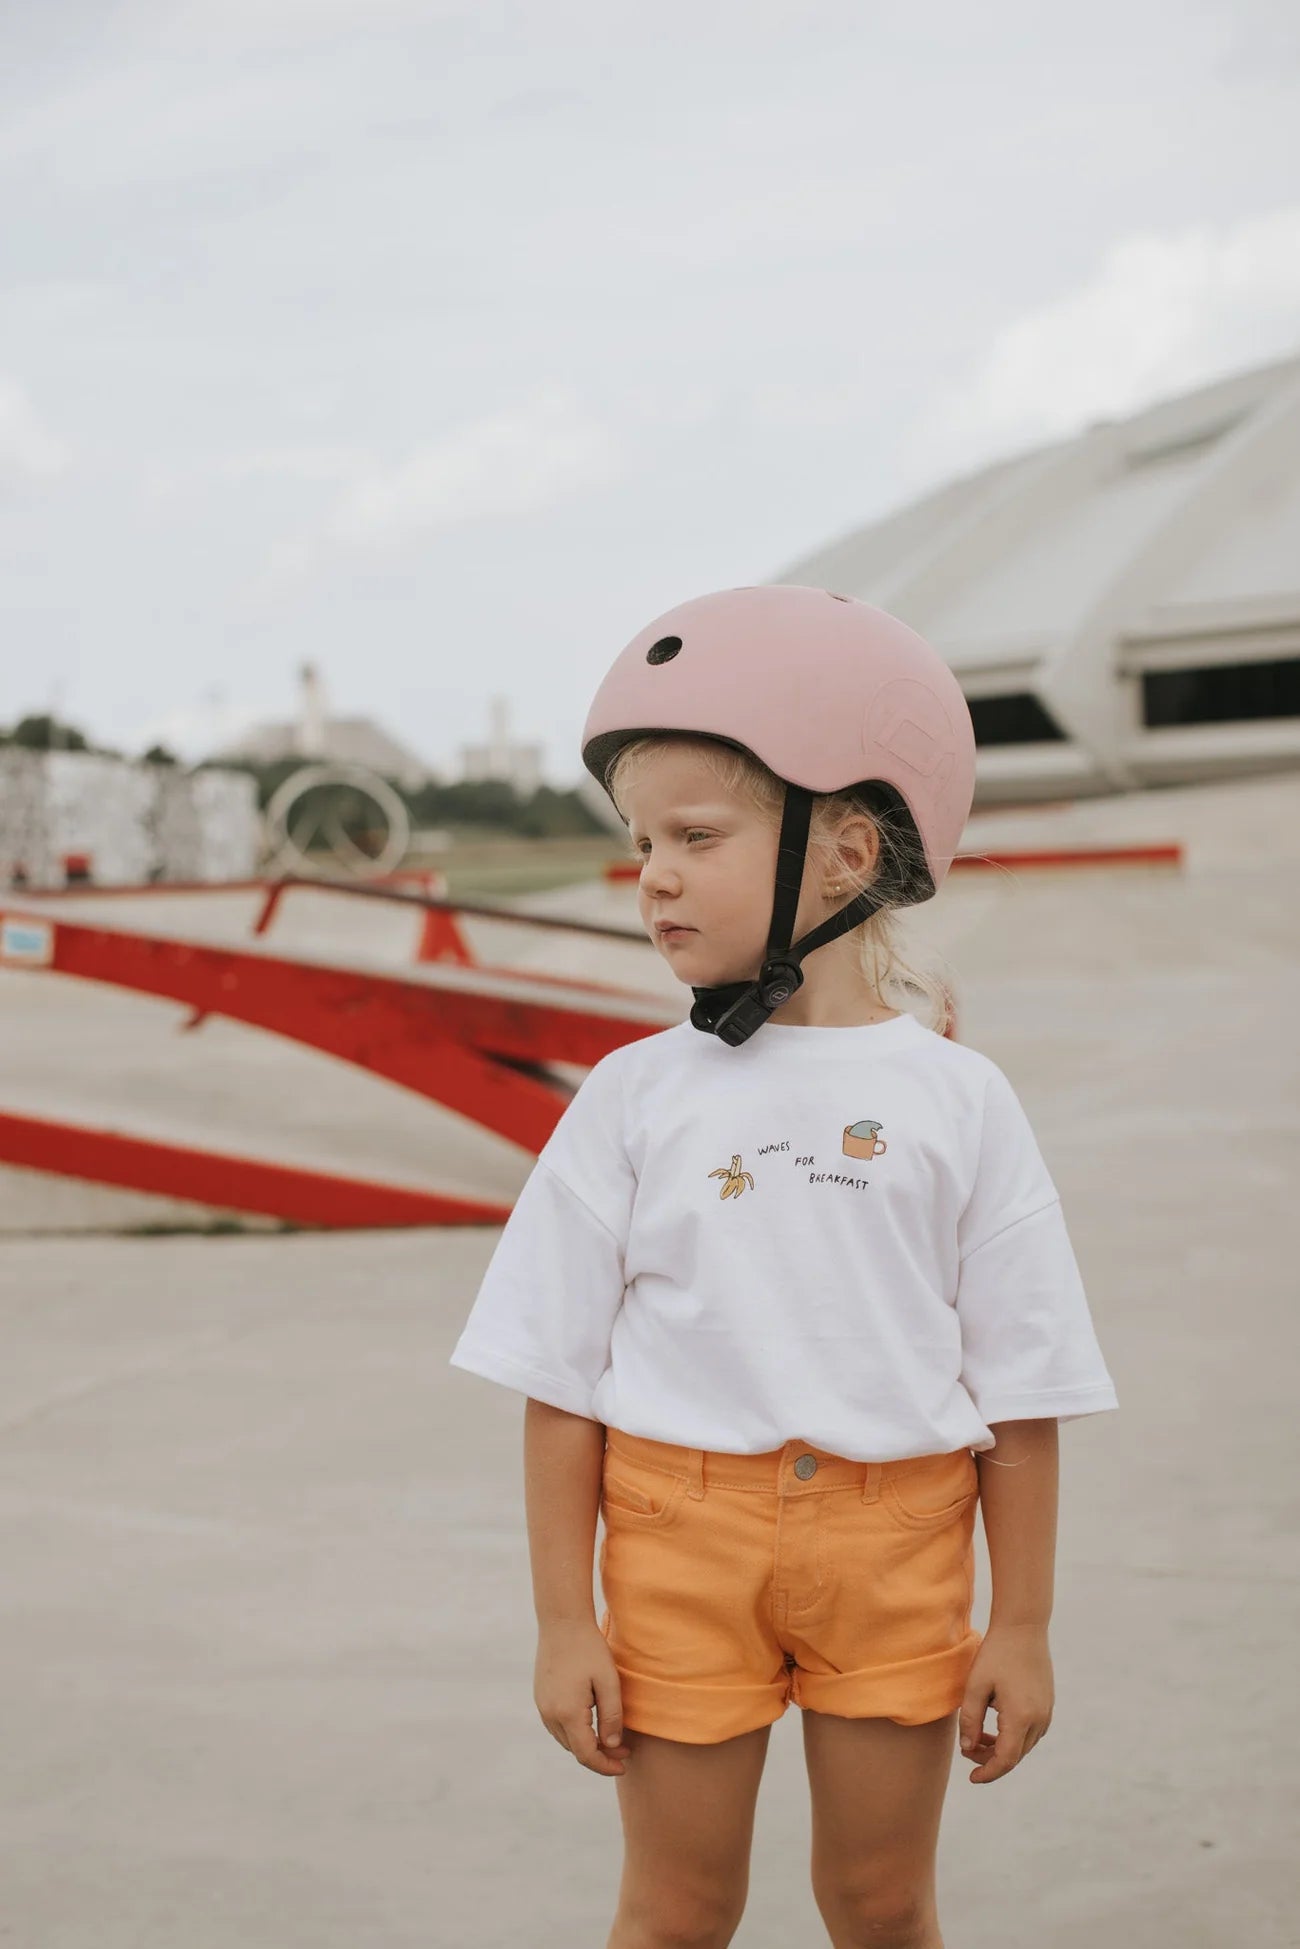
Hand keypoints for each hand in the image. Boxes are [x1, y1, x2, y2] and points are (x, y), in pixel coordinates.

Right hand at [534, 1621, 630, 1775]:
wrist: (562, 1622)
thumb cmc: (589, 1648)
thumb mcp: (608, 1681)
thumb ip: (612, 1716)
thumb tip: (612, 1746)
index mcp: (567, 1713)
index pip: (586, 1754)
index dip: (606, 1766)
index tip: (624, 1766)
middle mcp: (550, 1714)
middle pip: (575, 1750)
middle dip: (600, 1755)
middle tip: (625, 1750)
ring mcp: (542, 1706)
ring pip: (566, 1739)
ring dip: (587, 1744)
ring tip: (611, 1738)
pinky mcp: (541, 1698)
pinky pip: (558, 1726)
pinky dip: (575, 1732)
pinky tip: (591, 1723)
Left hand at [958, 1623, 1053, 1783]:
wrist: (1023, 1627)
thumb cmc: (996, 1653)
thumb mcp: (975, 1685)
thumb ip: (969, 1720)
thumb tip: (968, 1748)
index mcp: (1021, 1717)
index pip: (1005, 1760)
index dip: (988, 1773)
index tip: (971, 1779)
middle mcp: (1039, 1719)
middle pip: (1015, 1755)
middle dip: (989, 1759)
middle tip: (966, 1750)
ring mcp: (1047, 1713)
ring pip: (1023, 1745)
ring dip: (1000, 1748)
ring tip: (976, 1737)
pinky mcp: (1047, 1705)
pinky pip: (1029, 1732)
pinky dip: (1011, 1736)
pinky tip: (994, 1725)